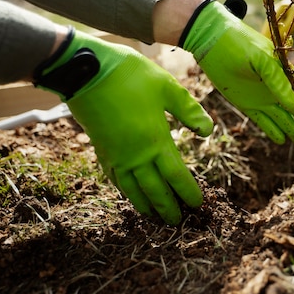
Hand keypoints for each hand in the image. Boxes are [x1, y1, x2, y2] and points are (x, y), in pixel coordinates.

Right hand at [34, 28, 212, 224]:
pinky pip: (115, 179)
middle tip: (177, 221)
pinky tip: (129, 194)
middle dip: (168, 208)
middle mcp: (135, 156)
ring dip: (146, 206)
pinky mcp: (101, 151)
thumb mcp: (168, 88)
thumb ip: (190, 112)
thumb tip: (208, 132)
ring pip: (132, 190)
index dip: (188, 193)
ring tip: (154, 217)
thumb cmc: (131, 77)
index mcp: (156, 142)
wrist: (86, 72)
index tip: (197, 204)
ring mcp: (116, 156)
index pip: (177, 177)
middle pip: (155, 191)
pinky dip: (125, 192)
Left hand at [180, 0, 293, 149]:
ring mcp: (262, 97)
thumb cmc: (239, 44)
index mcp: (285, 73)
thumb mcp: (260, 59)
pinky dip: (272, 131)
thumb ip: (277, 82)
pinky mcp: (246, 104)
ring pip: (283, 119)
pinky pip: (262, 121)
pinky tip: (281, 140)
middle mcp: (277, 88)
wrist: (212, 40)